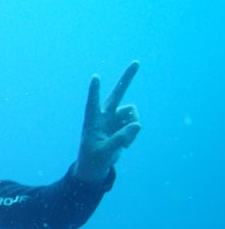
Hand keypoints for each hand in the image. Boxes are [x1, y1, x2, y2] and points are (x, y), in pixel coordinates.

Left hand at [74, 61, 140, 181]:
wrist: (96, 166)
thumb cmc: (93, 159)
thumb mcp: (104, 153)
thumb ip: (119, 140)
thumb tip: (137, 125)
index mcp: (92, 121)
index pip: (92, 104)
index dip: (94, 91)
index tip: (95, 77)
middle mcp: (104, 116)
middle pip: (117, 94)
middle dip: (127, 79)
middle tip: (136, 62)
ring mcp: (114, 119)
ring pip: (131, 113)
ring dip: (133, 126)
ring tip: (126, 143)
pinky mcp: (123, 125)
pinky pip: (135, 124)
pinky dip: (133, 134)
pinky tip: (126, 144)